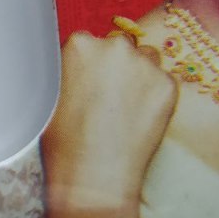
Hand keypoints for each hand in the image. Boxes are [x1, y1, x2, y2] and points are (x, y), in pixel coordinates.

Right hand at [41, 29, 178, 210]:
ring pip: (146, 59)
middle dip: (116, 66)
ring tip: (127, 107)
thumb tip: (80, 64)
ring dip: (139, 75)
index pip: (90, 42)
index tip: (89, 82)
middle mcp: (114, 46)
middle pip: (120, 47)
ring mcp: (144, 64)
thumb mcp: (50, 93)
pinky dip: (156, 96)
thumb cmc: (63, 140)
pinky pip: (164, 82)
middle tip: (109, 98)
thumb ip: (69, 68)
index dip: (90, 64)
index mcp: (80, 44)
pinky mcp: (168, 85)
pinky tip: (141, 119)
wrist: (94, 175)